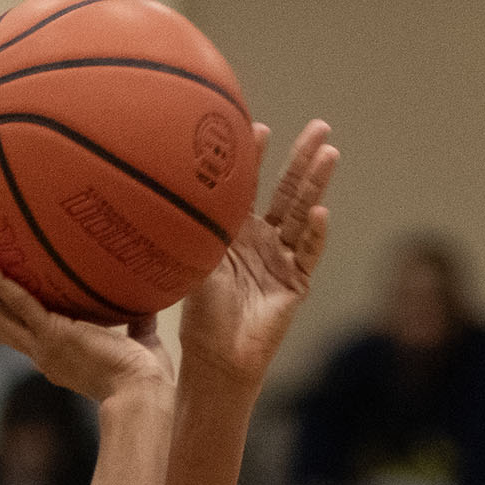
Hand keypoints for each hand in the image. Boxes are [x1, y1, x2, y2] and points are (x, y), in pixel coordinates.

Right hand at [0, 253, 174, 406]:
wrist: (143, 395)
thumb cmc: (147, 380)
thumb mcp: (140, 346)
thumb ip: (138, 326)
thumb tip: (147, 307)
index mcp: (57, 358)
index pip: (21, 332)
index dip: (0, 310)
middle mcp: (43, 355)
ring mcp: (44, 347)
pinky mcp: (52, 335)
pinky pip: (19, 304)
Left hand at [179, 119, 336, 386]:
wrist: (215, 358)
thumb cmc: (197, 315)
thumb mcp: (188, 260)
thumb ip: (187, 225)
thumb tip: (155, 185)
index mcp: (237, 232)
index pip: (252, 186)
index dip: (257, 158)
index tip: (257, 127)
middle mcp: (265, 242)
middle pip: (290, 192)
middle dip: (304, 159)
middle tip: (320, 126)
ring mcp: (284, 261)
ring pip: (305, 215)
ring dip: (318, 185)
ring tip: (330, 153)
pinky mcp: (296, 285)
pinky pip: (309, 255)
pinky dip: (316, 235)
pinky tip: (321, 214)